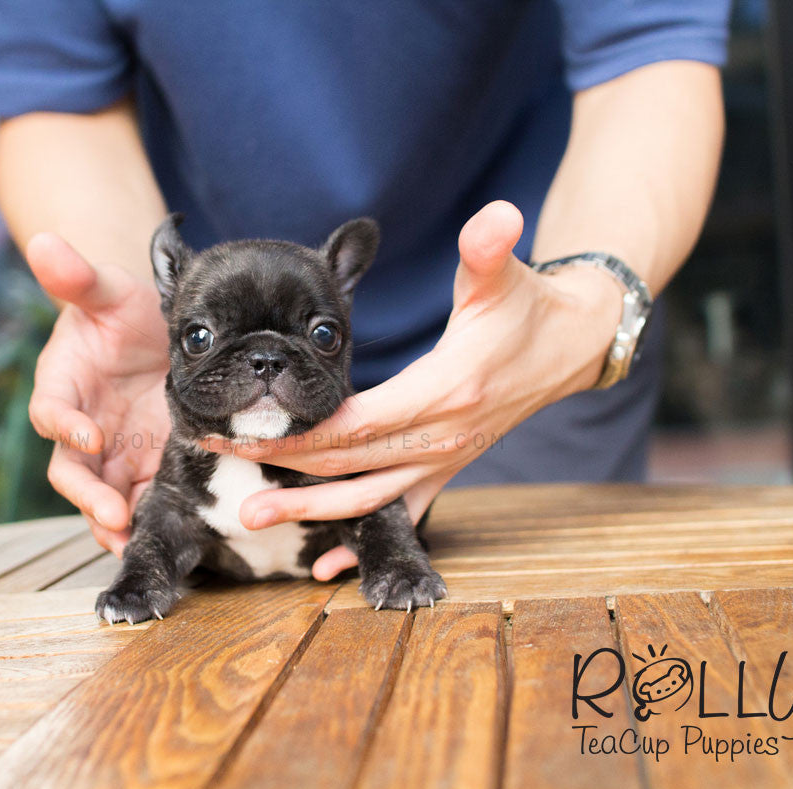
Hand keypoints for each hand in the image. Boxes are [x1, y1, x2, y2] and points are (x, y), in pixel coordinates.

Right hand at [26, 233, 170, 555]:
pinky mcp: (145, 464)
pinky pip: (141, 499)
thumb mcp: (104, 288)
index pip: (51, 410)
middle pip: (73, 470)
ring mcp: (113, 451)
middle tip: (113, 516)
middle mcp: (82, 426)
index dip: (64, 424)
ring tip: (134, 544)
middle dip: (90, 495)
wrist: (153, 329)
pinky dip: (149, 519)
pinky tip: (167, 537)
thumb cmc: (119, 307)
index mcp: (62, 384)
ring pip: (103, 496)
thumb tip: (44, 242)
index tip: (88, 433)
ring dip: (114, 523)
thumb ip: (76, 275)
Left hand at [202, 201, 623, 578]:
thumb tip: (496, 216)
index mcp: (444, 391)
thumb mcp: (505, 277)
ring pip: (366, 500)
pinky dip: (360, 540)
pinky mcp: (447, 469)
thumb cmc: (528, 310)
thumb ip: (490, 249)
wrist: (572, 347)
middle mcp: (441, 437)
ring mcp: (444, 461)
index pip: (357, 424)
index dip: (299, 434)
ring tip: (250, 519)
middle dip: (279, 469)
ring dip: (307, 511)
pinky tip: (324, 568)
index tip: (244, 430)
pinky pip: (399, 514)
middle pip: (347, 465)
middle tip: (219, 459)